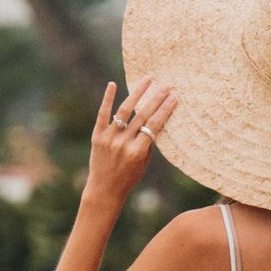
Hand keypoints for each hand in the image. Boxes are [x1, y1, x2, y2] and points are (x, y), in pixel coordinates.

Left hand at [87, 75, 176, 203]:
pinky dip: (107, 99)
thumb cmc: (128, 177)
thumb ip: (148, 142)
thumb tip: (155, 119)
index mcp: (137, 152)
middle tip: (166, 86)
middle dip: (156, 99)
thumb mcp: (144, 163)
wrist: (104, 189)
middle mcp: (123, 143)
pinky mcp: (96, 136)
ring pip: (124, 111)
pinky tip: (112, 84)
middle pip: (142, 116)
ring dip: (136, 94)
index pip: (154, 125)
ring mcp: (108, 138)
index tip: (174, 98)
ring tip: (147, 80)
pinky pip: (102, 114)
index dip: (165, 111)